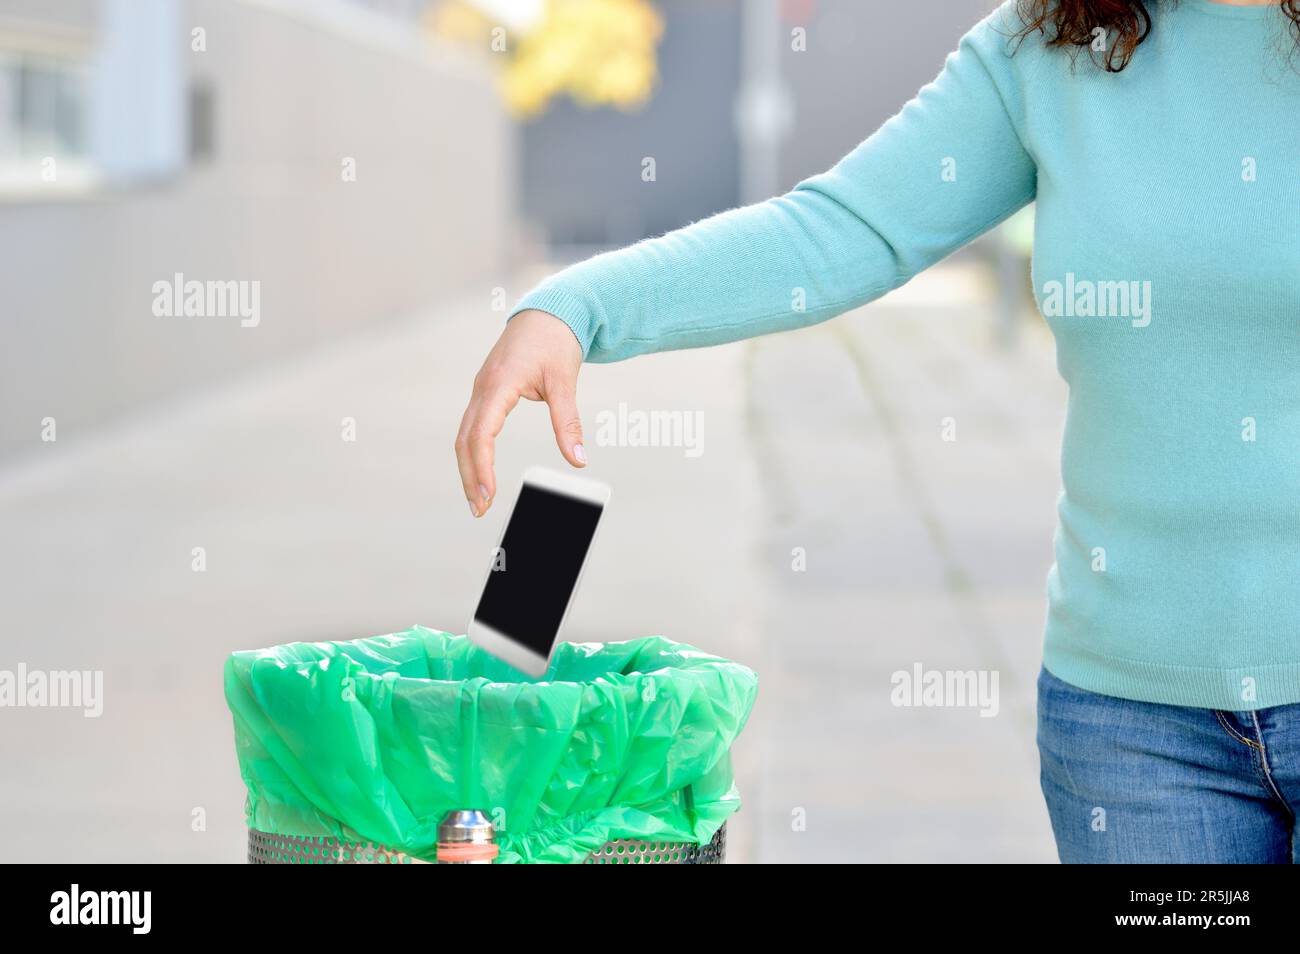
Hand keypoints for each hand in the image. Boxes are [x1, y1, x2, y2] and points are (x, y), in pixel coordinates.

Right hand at [455, 309, 584, 515]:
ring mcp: (482, 389)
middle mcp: (483, 388)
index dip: (482, 467)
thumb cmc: (556, 342)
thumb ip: (568, 423)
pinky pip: (472, 426)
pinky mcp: (487, 391)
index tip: (489, 495)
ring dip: (469, 467)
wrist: (548, 312)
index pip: (481, 434)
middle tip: (480, 510)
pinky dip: (473, 452)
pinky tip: (481, 472)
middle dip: (470, 476)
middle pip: (465, 440)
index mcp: (498, 384)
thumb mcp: (565, 382)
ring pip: (465, 434)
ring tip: (479, 499)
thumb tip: (579, 460)